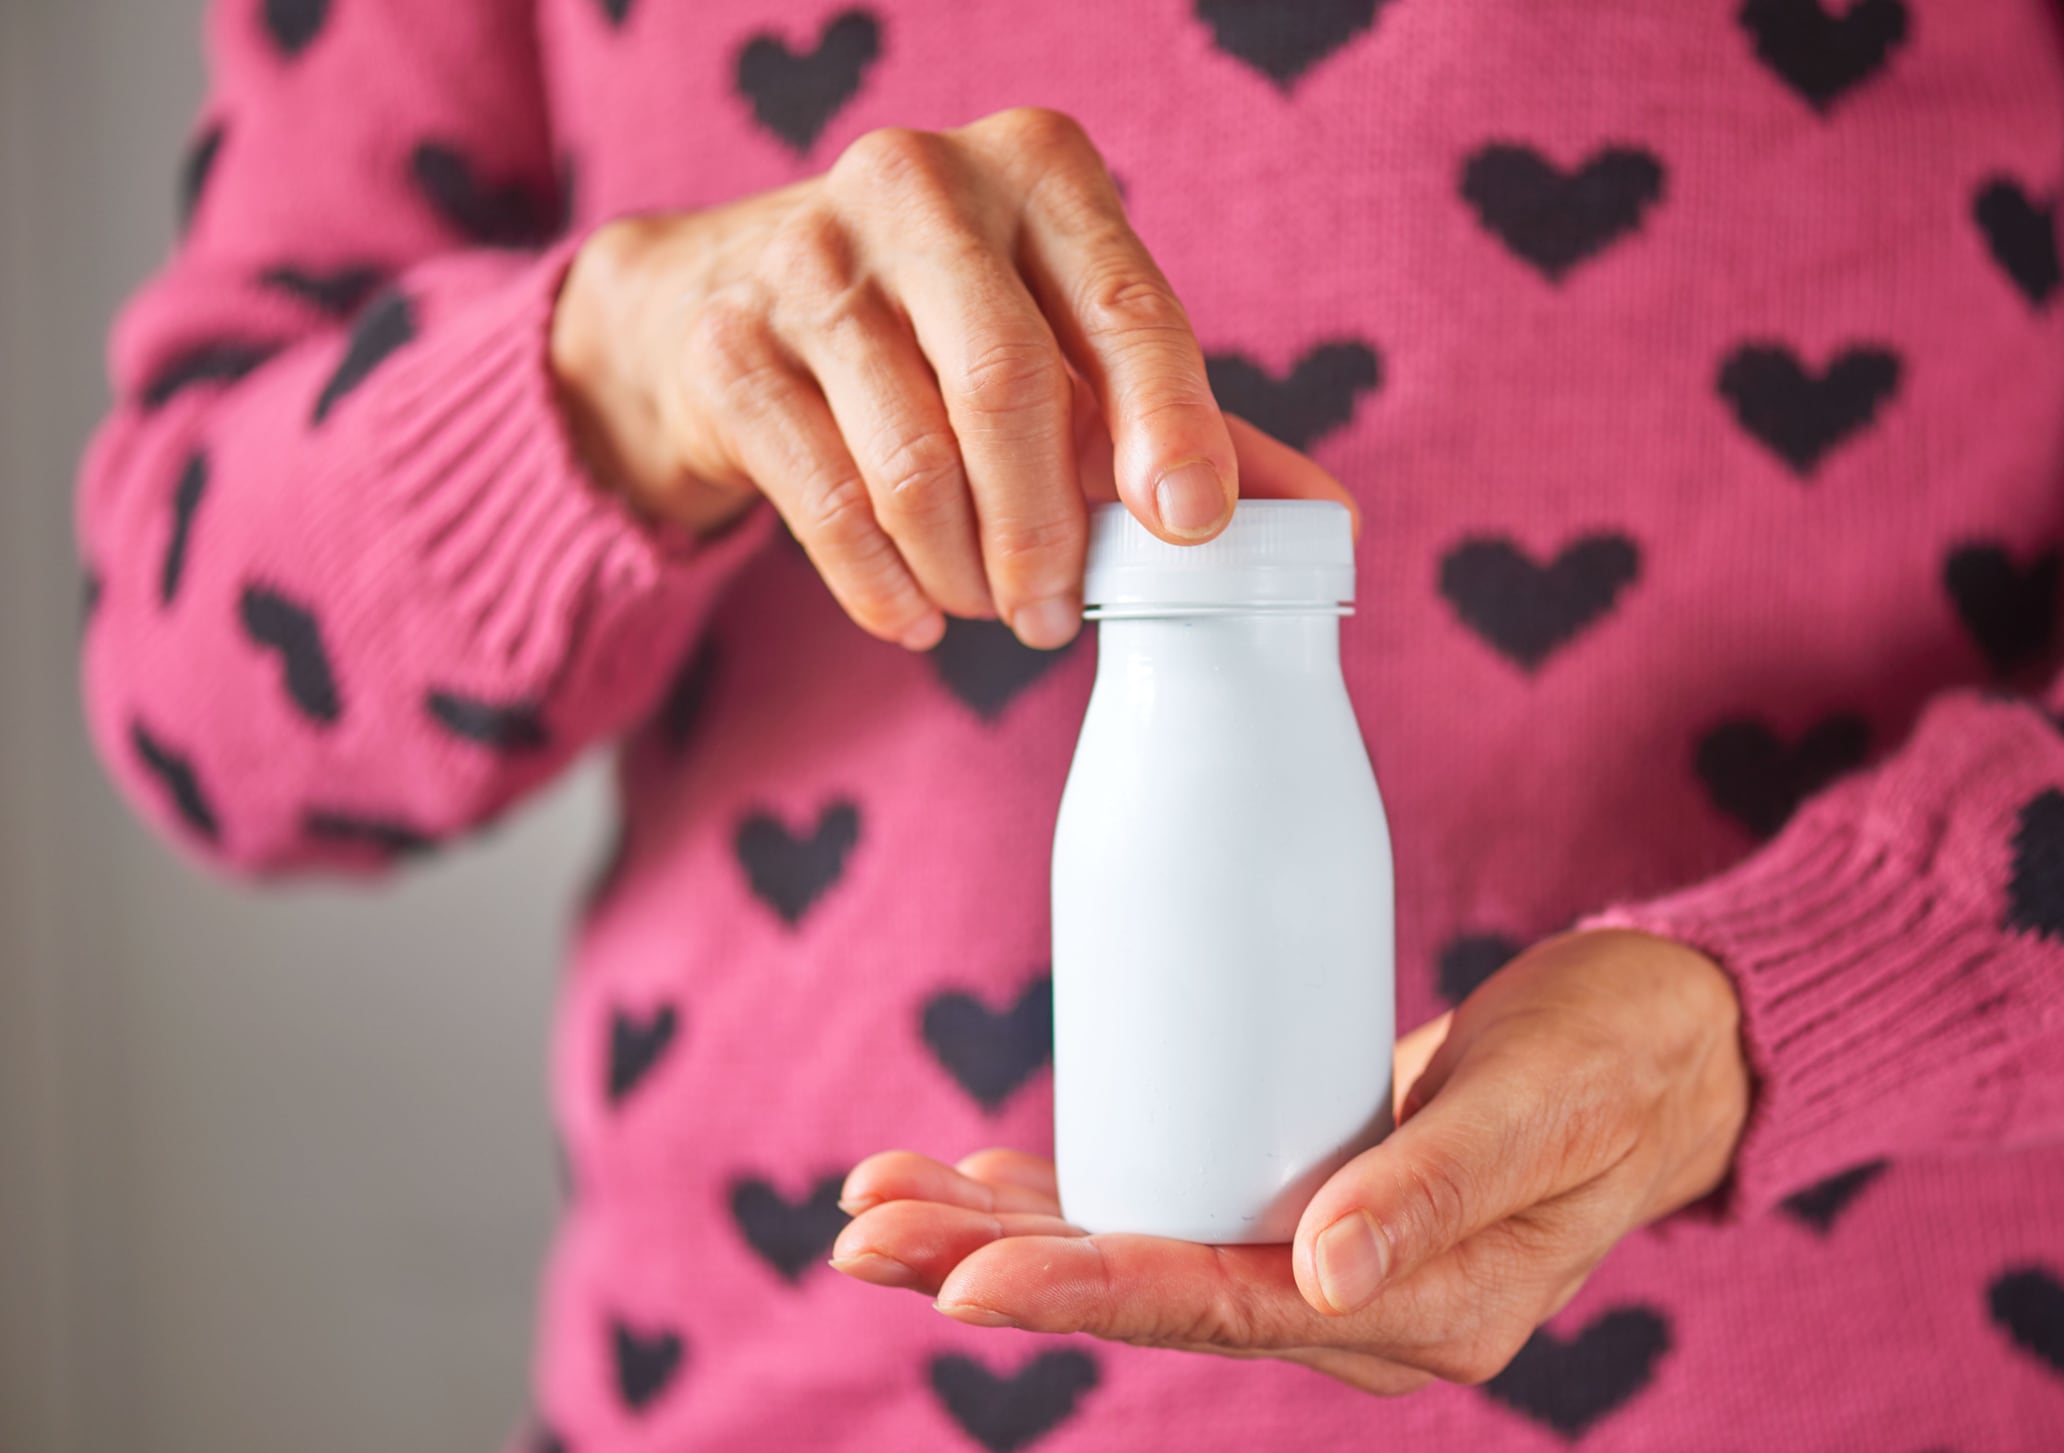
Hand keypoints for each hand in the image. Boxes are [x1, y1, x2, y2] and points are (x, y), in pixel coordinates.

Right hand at [549, 105, 1357, 653]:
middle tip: (1057, 616)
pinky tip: (914, 613)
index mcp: (1034, 169)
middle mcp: (918, 185)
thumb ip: (1173, 417)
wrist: (716, 304)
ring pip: (911, 459)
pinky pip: (825, 500)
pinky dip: (882, 585)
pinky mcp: (729, 348)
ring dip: (964, 568)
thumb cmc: (935, 327)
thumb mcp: (1059, 339)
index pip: (1124, 305)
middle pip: (1007, 387)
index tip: (1192, 525)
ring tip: (989, 607)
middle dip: (1045, 531)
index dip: (1169, 422)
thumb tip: (1319, 519)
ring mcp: (807, 258)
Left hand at [830, 928, 1750, 1394]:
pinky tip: (994, 1177)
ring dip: (1004, 1229)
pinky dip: (1076, 1192)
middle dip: (993, 1261)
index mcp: (1408, 1314)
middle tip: (859, 1230)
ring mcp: (1316, 1255)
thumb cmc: (1622, 1062)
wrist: (1673, 1045)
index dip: (1082, 1293)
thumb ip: (1440, 1190)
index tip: (961, 1282)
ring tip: (880, 1204)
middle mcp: (1345, 1303)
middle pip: (1139, 1287)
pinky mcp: (1297, 1195)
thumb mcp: (1545, 1107)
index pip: (1212, 1306)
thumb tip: (1320, 1276)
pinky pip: (1169, 1205)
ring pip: (1133, 1248)